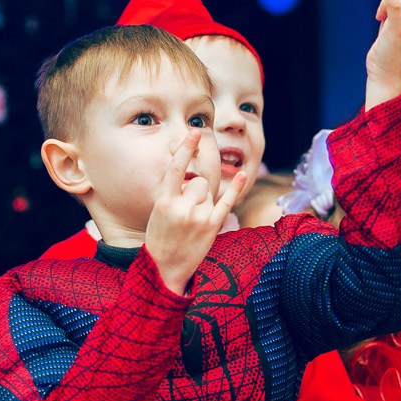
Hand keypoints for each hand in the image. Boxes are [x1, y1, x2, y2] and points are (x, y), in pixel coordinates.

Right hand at [146, 129, 245, 293]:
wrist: (164, 268)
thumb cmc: (160, 237)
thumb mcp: (157, 211)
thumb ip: (171, 191)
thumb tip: (188, 170)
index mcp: (164, 201)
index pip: (176, 168)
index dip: (186, 148)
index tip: (195, 132)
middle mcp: (182, 207)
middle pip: (198, 181)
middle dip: (195, 190)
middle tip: (186, 211)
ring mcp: (199, 217)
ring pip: (208, 192)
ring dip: (204, 201)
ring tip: (192, 220)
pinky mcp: (212, 226)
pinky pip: (227, 201)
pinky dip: (235, 188)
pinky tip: (243, 174)